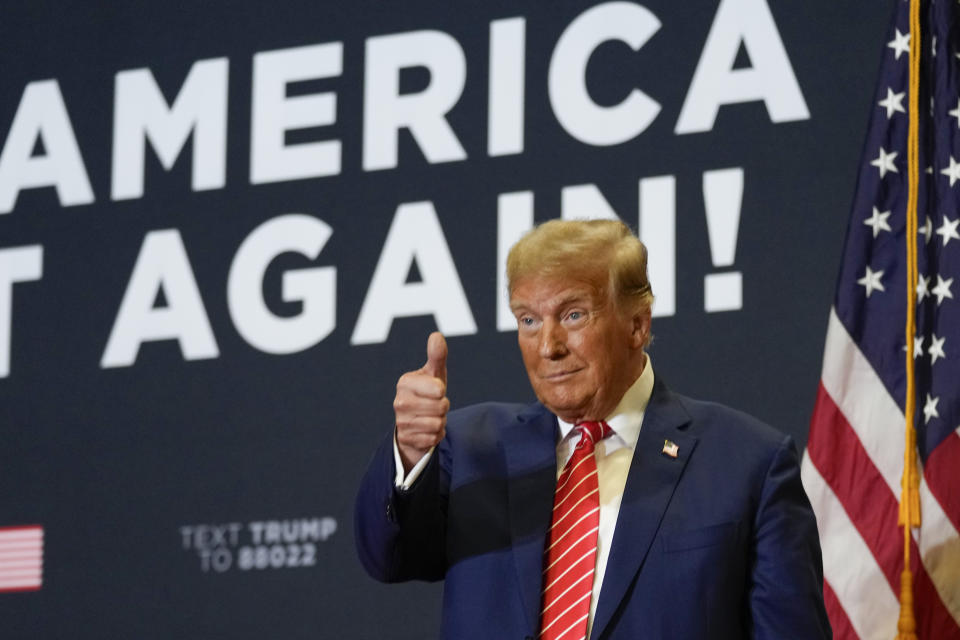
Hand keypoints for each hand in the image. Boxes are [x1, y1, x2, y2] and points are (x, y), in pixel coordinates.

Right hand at [394, 332, 448, 472]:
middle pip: (441, 407)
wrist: (414, 420)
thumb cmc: (427, 392)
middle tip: (434, 404)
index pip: (438, 389)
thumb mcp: (434, 374)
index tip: (435, 390)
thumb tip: (436, 335)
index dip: (441, 390)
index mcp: (404, 383)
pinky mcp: (406, 439)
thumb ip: (437, 356)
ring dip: (440, 422)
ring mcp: (401, 422)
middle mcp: (399, 402)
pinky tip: (427, 429)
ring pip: (438, 424)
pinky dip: (435, 435)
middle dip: (443, 407)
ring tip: (430, 416)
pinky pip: (433, 438)